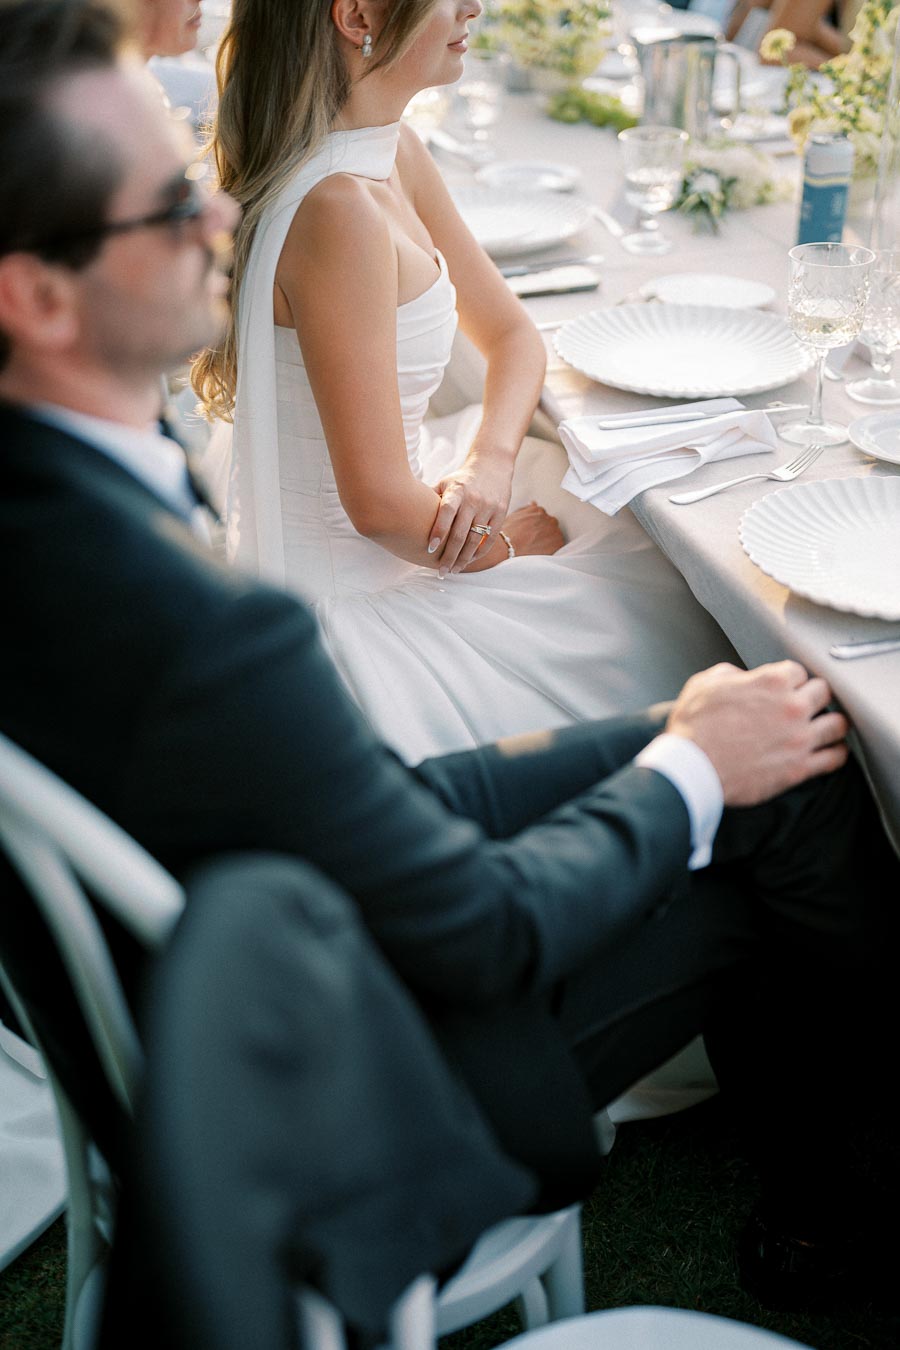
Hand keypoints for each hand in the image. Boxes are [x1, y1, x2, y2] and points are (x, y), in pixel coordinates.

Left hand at [429, 455, 513, 574]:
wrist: (493, 465)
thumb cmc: (461, 479)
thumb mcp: (445, 483)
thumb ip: (430, 499)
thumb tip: (404, 514)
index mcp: (457, 491)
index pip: (446, 512)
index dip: (438, 530)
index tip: (430, 549)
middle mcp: (474, 499)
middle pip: (460, 533)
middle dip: (449, 555)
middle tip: (440, 571)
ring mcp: (489, 507)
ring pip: (475, 539)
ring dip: (463, 559)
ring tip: (453, 570)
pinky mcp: (501, 513)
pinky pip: (489, 538)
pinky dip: (479, 552)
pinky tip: (469, 561)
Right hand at [500, 502, 563, 557]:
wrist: (507, 548)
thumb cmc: (507, 534)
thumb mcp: (514, 516)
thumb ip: (526, 509)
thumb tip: (534, 503)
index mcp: (538, 510)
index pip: (542, 516)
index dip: (537, 526)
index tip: (532, 533)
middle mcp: (548, 518)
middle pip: (550, 525)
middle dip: (544, 531)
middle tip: (533, 541)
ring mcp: (555, 531)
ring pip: (555, 535)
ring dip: (549, 540)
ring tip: (536, 547)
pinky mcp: (558, 543)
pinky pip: (558, 545)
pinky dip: (552, 549)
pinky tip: (541, 552)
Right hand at [666, 661, 848, 806]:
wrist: (691, 768)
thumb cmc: (693, 728)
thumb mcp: (704, 683)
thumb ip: (730, 674)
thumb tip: (741, 677)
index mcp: (771, 682)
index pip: (799, 671)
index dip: (790, 680)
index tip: (785, 689)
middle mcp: (792, 707)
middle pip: (825, 693)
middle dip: (813, 697)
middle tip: (805, 706)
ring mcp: (799, 738)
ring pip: (838, 724)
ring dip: (831, 724)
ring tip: (824, 728)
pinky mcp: (799, 768)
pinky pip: (835, 758)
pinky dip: (835, 753)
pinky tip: (829, 751)